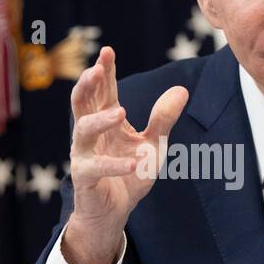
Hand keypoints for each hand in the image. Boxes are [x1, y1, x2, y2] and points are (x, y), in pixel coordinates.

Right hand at [63, 45, 187, 263]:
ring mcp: (84, 155)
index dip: (104, 71)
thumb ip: (164, 119)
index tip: (108, 51)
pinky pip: (96, 168)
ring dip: (100, 119)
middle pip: (82, 102)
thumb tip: (182, 89)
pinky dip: (114, 165)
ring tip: (119, 110)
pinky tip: (132, 163)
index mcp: (106, 121)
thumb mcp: (153, 145)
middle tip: (96, 68)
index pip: (103, 91)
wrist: (115, 212)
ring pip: (83, 130)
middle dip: (87, 84)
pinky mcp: (85, 179)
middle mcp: (90, 134)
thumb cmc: (129, 175)